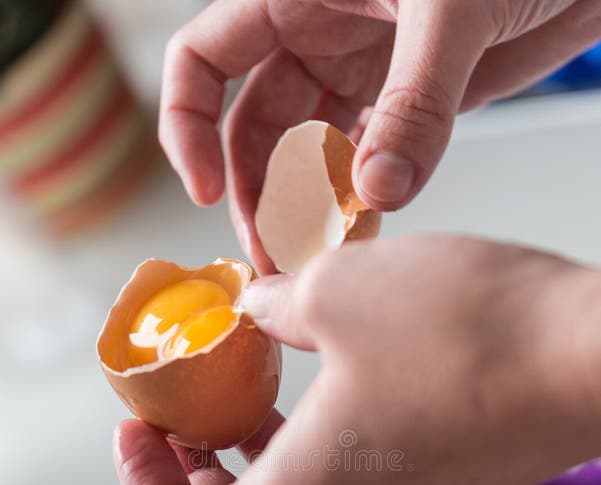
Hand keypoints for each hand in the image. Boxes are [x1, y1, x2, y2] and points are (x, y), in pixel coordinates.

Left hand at [113, 236, 600, 484]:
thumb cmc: (464, 334)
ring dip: (255, 456)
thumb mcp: (335, 291)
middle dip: (195, 471)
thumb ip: (271, 306)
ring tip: (245, 386)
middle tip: (180, 409)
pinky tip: (324, 379)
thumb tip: (254, 307)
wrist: (595, 359)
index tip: (139, 429)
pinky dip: (312, 448)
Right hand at [160, 0, 600, 270]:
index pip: (204, 59)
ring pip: (308, 153)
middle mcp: (321, 34)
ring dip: (306, 208)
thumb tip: (380, 191)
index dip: (188, 125)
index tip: (206, 190)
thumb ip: (416, 102)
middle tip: (272, 256)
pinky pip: (366, 161)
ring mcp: (366, 71)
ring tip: (312, 260)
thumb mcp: (454, 6)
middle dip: (256, 195)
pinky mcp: (410, 102)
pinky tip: (361, 237)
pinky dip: (359, 201)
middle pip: (254, 128)